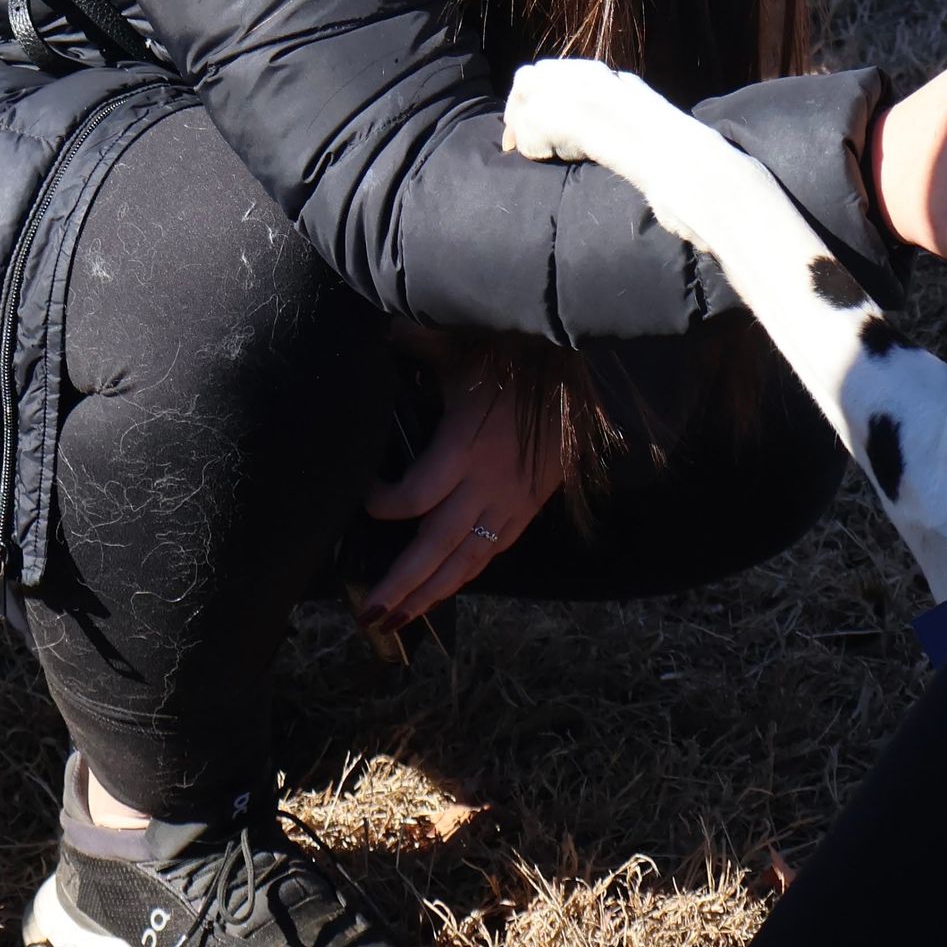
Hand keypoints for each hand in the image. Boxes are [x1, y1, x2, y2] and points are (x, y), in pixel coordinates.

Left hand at [360, 354, 562, 626]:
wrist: (584, 374)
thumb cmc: (517, 358)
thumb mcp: (465, 348)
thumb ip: (418, 340)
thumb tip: (382, 324)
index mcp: (465, 446)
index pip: (414, 496)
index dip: (382, 505)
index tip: (362, 496)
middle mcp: (487, 483)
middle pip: (436, 545)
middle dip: (401, 583)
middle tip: (369, 613)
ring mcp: (512, 501)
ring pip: (467, 561)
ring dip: (430, 594)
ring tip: (397, 621)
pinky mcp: (529, 507)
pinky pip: (494, 553)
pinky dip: (465, 576)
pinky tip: (441, 592)